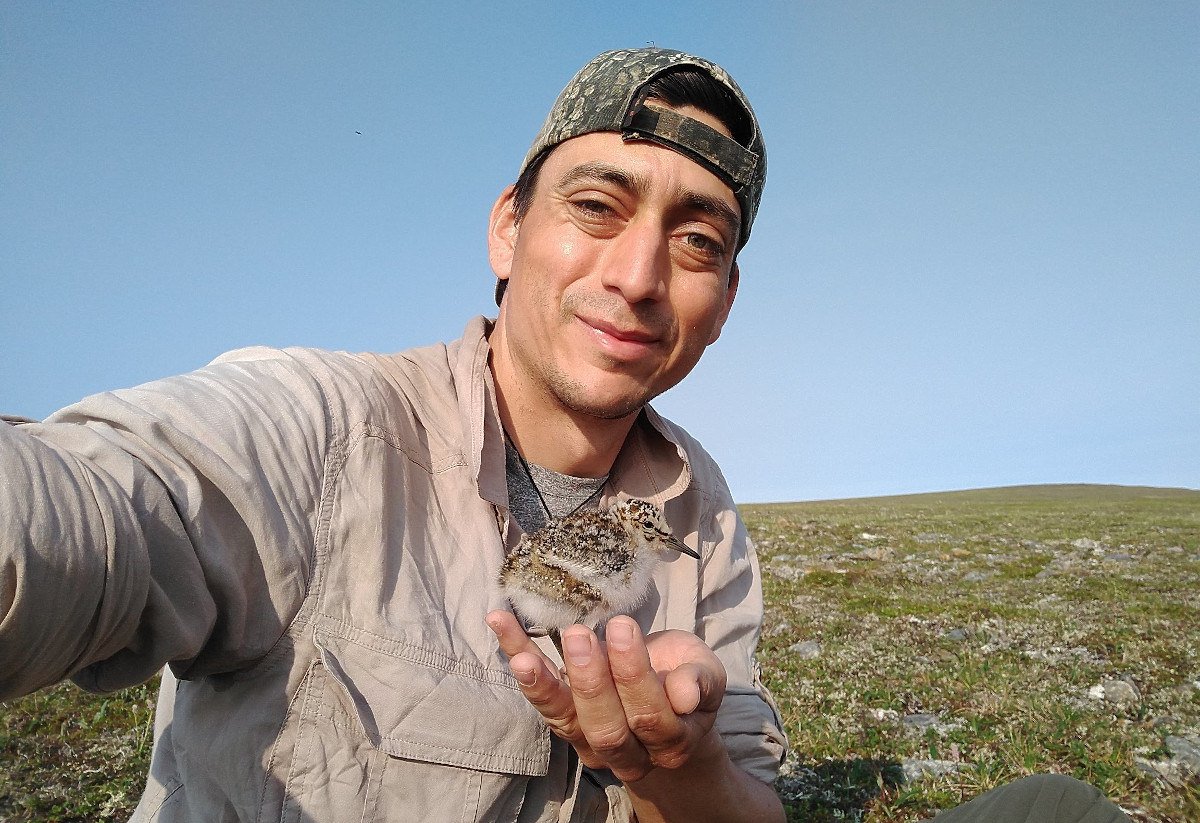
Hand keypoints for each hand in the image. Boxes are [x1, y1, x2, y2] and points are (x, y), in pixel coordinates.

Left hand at [486, 610, 726, 782]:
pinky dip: (517, 657)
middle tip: (578, 634)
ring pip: (563, 721)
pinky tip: (499, 623)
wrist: (668, 709)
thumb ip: (701, 682)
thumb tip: (687, 693)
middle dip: (590, 681)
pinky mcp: (563, 720)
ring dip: (541, 686)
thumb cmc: (686, 679)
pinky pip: (538, 693)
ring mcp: (588, 741)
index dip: (635, 676)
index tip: (623, 628)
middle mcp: (626, 752)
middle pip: (605, 727)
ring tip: (522, 657)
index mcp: (669, 741)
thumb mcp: (706, 674)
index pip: (649, 716)